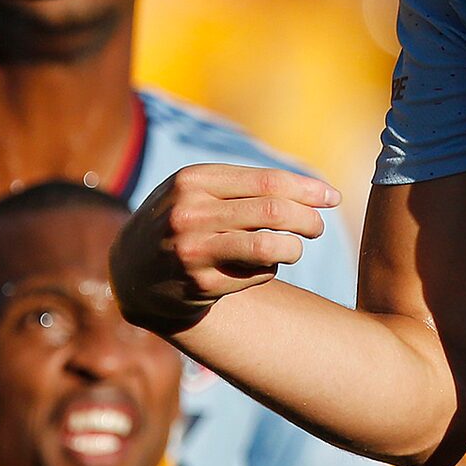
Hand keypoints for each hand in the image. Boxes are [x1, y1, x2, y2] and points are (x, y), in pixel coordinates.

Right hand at [115, 164, 341, 335]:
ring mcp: (193, 250)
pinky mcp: (199, 284)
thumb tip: (318, 192)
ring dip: (295, 248)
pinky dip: (269, 270)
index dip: (308, 190)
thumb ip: (248, 187)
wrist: (132, 272)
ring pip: (269, 247)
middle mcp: (190, 213)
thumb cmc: (182, 221)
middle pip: (273, 212)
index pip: (267, 181)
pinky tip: (258, 267)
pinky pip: (256, 275)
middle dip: (308, 219)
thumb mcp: (199, 191)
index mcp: (193, 180)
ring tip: (295, 248)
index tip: (332, 197)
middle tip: (318, 227)